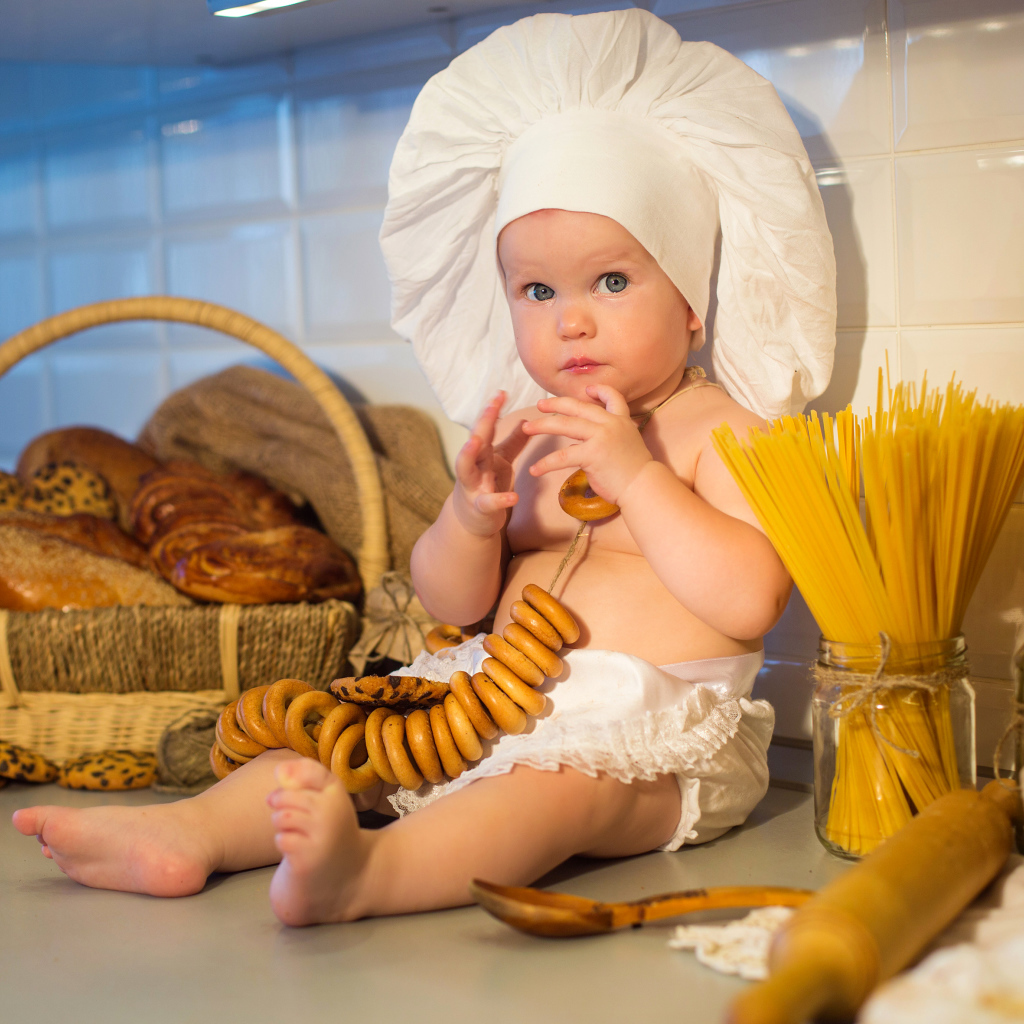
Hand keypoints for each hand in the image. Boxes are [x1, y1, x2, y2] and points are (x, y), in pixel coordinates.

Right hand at [453, 392, 526, 536]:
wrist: (471, 522)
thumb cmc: (486, 486)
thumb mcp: (500, 462)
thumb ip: (513, 442)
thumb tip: (525, 418)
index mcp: (481, 454)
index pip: (486, 427)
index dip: (492, 410)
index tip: (502, 392)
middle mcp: (473, 466)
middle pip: (475, 441)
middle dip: (482, 422)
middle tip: (491, 405)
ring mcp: (472, 486)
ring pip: (466, 468)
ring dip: (469, 454)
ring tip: (476, 441)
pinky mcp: (479, 508)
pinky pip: (487, 503)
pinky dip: (499, 500)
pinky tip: (513, 497)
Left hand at [522, 384, 651, 504]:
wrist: (643, 486)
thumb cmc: (634, 472)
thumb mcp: (626, 444)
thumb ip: (607, 437)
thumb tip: (580, 442)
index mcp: (621, 420)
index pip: (612, 396)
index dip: (599, 390)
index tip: (586, 389)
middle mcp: (611, 423)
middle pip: (578, 407)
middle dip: (555, 404)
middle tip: (539, 405)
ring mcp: (601, 436)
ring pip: (565, 425)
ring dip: (543, 425)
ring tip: (527, 428)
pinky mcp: (592, 454)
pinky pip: (562, 456)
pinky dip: (546, 463)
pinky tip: (534, 469)